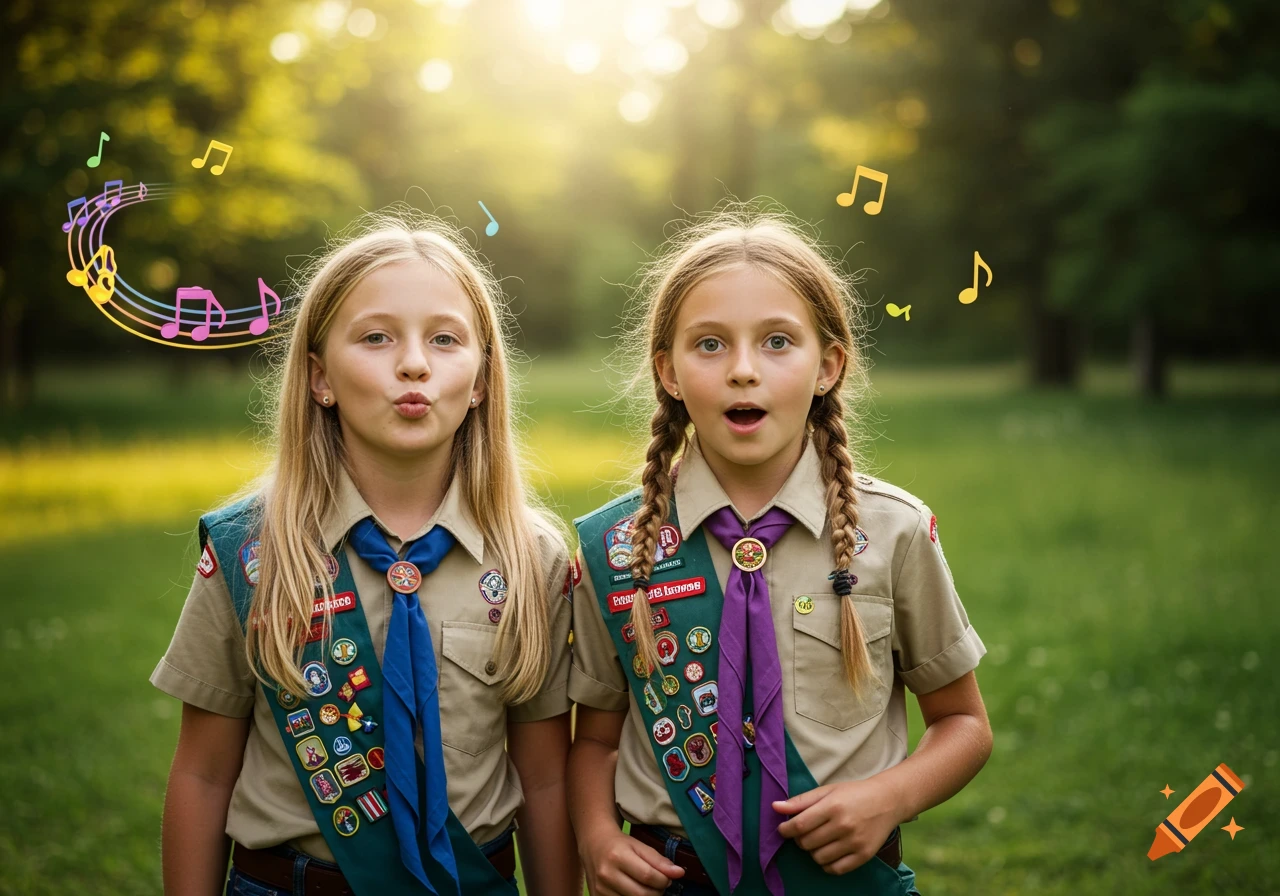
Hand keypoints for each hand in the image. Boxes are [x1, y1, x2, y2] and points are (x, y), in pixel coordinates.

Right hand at [579, 828, 683, 895]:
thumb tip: (679, 873)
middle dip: (657, 892)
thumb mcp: (639, 846)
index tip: (667, 878)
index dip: (663, 880)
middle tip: (659, 885)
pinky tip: (636, 892)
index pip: (648, 876)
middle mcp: (606, 874)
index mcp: (618, 856)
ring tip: (648, 888)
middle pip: (642, 894)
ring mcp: (600, 889)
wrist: (593, 845)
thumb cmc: (619, 844)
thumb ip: (659, 860)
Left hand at [774, 776, 902, 874]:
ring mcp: (855, 842)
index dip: (786, 830)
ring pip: (819, 857)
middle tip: (805, 832)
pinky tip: (828, 852)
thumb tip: (775, 807)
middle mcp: (844, 825)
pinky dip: (826, 864)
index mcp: (833, 806)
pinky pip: (835, 869)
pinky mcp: (864, 855)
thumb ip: (801, 801)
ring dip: (813, 852)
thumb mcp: (827, 791)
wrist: (888, 801)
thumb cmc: (854, 793)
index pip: (800, 825)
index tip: (783, 830)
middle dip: (800, 839)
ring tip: (818, 841)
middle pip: (807, 843)